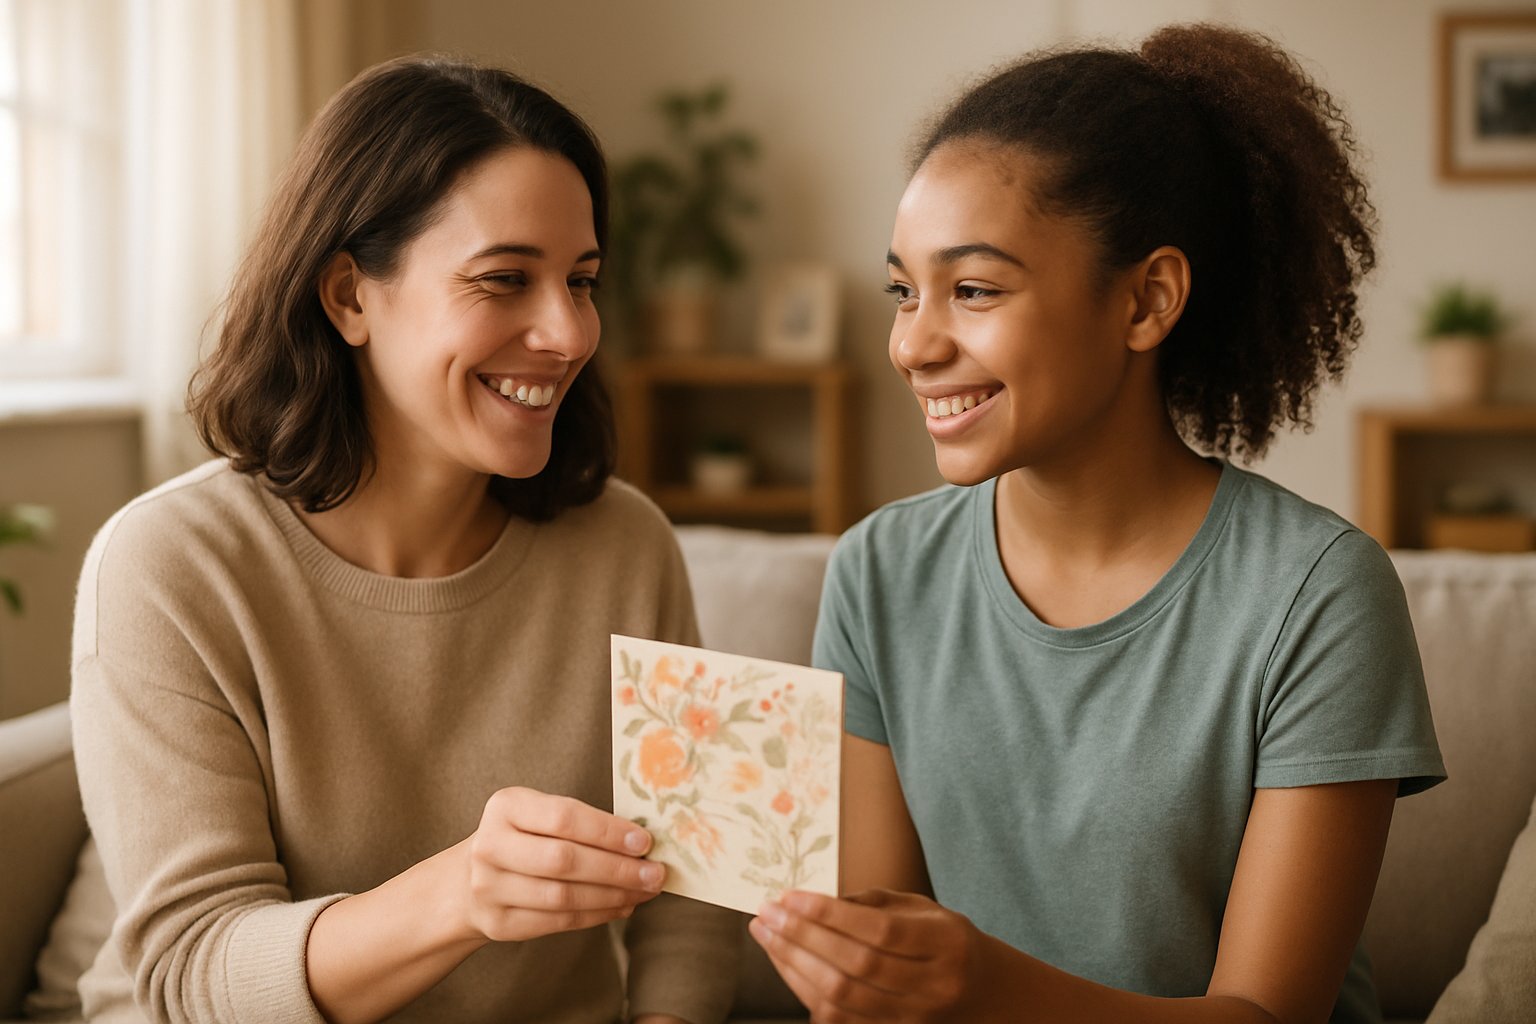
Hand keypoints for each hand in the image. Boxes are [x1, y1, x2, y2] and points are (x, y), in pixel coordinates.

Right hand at [463, 786, 665, 942]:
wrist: (469, 879)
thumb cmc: (522, 838)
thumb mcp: (538, 815)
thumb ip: (581, 823)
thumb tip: (641, 842)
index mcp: (506, 806)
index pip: (564, 818)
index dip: (607, 831)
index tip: (644, 841)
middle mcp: (491, 846)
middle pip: (564, 860)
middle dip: (617, 869)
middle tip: (655, 873)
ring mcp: (490, 888)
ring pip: (563, 897)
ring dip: (613, 896)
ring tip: (645, 891)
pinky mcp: (498, 924)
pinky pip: (558, 922)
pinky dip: (597, 915)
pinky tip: (622, 906)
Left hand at [749, 889, 995, 1022]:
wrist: (980, 992)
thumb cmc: (942, 939)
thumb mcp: (921, 908)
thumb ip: (871, 902)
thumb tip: (813, 900)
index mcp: (945, 942)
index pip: (879, 929)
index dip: (830, 914)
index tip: (790, 896)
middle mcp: (932, 984)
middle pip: (857, 964)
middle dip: (803, 936)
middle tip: (767, 913)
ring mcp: (913, 1017)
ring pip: (843, 996)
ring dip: (794, 964)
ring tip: (766, 934)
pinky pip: (839, 1018)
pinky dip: (805, 990)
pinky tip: (785, 963)